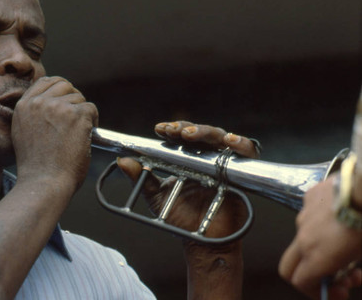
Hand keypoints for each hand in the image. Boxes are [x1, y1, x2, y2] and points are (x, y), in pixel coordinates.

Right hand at [11, 76, 97, 190]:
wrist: (44, 183)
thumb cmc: (37, 167)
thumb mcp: (23, 133)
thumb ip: (34, 114)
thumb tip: (53, 104)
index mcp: (24, 105)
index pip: (47, 81)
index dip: (60, 90)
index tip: (66, 103)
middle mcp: (39, 102)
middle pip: (65, 86)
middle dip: (74, 100)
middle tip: (76, 120)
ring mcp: (58, 107)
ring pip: (80, 99)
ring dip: (83, 114)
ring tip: (77, 135)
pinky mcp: (76, 115)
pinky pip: (91, 109)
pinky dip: (93, 122)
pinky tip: (85, 138)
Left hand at [118, 121, 259, 237]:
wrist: (201, 242)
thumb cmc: (180, 218)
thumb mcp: (155, 196)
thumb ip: (141, 179)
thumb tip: (122, 161)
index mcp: (187, 158)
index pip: (181, 136)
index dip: (172, 129)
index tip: (159, 130)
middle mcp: (206, 157)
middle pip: (201, 133)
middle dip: (186, 128)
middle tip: (173, 131)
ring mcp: (224, 163)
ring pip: (220, 137)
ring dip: (206, 131)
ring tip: (190, 134)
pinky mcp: (241, 173)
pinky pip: (247, 153)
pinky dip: (241, 144)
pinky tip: (229, 142)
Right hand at [279, 175, 361, 299]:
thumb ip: (352, 270)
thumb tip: (351, 273)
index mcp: (317, 255)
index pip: (300, 282)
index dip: (316, 292)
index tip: (337, 292)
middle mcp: (304, 236)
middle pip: (290, 265)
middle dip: (308, 275)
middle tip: (336, 276)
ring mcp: (304, 214)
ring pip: (304, 238)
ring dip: (320, 247)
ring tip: (347, 243)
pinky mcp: (311, 196)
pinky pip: (311, 214)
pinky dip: (324, 222)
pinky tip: (343, 217)